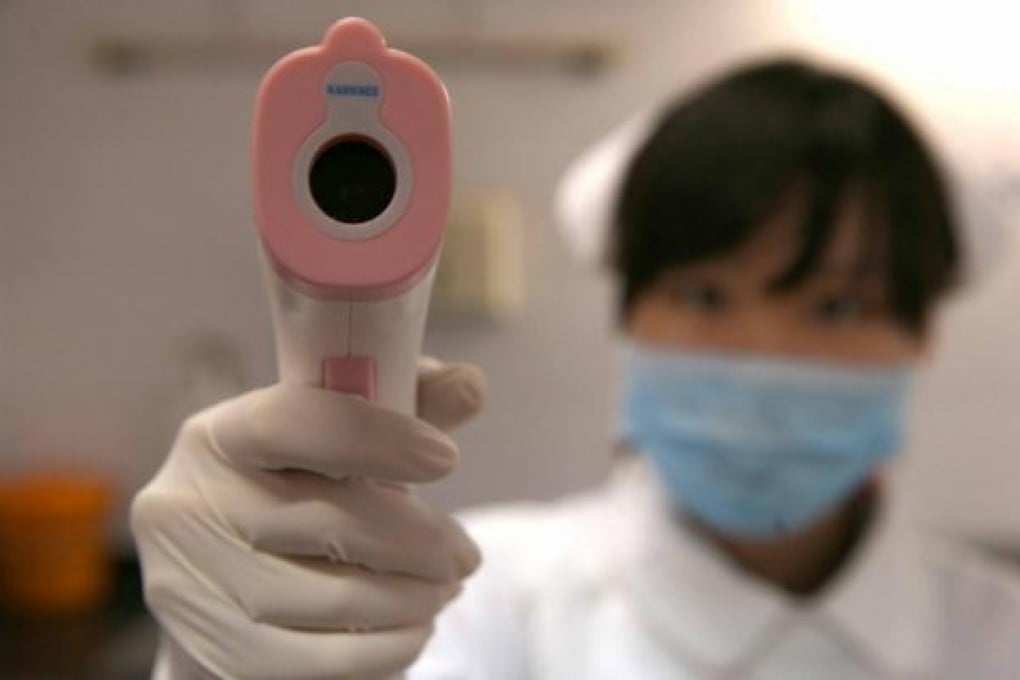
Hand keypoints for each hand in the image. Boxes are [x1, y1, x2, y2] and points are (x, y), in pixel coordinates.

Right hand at [132, 360, 485, 679]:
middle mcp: (187, 508)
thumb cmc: (297, 499)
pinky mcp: (216, 657)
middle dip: (419, 541)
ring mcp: (193, 591)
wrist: (222, 591)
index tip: (445, 458)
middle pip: (328, 521)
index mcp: (217, 437)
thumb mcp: (343, 445)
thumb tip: (469, 385)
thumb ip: (403, 407)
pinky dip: (391, 646)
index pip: (289, 421)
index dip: (375, 437)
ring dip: (414, 597)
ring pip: (335, 599)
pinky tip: (415, 626)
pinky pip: (327, 662)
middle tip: (466, 554)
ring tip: (444, 588)